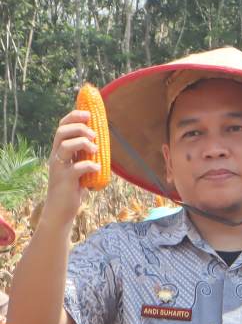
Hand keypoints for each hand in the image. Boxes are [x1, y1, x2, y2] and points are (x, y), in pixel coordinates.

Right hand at [43, 109, 98, 228]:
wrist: (62, 209)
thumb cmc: (73, 186)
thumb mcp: (80, 165)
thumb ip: (86, 153)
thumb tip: (104, 138)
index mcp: (59, 151)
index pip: (62, 127)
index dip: (73, 117)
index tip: (88, 114)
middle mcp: (56, 157)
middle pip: (61, 132)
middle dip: (79, 128)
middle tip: (94, 135)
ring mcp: (59, 168)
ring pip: (65, 146)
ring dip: (83, 143)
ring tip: (96, 149)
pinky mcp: (64, 180)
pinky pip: (76, 168)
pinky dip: (89, 165)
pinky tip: (97, 167)